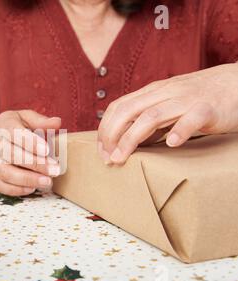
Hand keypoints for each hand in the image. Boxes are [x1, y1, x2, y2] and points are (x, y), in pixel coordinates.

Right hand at [0, 110, 61, 195]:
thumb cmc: (7, 128)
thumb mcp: (21, 118)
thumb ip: (39, 121)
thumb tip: (57, 123)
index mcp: (4, 127)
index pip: (15, 134)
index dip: (31, 142)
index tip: (46, 150)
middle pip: (13, 155)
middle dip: (35, 164)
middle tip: (55, 170)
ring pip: (7, 174)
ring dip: (28, 180)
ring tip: (47, 182)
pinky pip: (1, 186)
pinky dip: (16, 190)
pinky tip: (32, 188)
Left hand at [98, 63, 237, 164]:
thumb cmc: (200, 98)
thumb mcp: (168, 103)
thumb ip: (149, 117)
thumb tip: (127, 139)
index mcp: (153, 92)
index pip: (119, 106)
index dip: (105, 128)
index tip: (101, 150)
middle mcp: (165, 93)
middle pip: (128, 111)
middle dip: (111, 135)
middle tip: (107, 158)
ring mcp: (186, 99)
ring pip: (152, 116)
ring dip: (131, 138)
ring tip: (121, 157)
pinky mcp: (209, 108)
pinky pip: (192, 118)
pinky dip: (180, 131)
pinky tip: (171, 144)